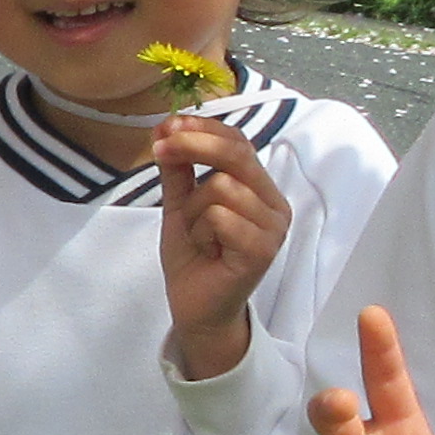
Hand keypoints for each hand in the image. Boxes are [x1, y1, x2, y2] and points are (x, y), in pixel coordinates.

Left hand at [153, 112, 293, 378]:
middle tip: (160, 149)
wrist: (196, 309)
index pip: (239, 142)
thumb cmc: (195, 257)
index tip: (168, 126)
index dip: (204, 128)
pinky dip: (201, 231)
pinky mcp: (263, 250)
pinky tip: (208, 250)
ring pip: (222, 187)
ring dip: (194, 210)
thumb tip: (167, 126)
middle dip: (194, 145)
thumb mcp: (180, 204)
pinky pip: (221, 217)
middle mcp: (274, 204)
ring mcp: (273, 228)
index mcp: (260, 188)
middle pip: (237, 154)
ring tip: (199, 235)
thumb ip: (179, 168)